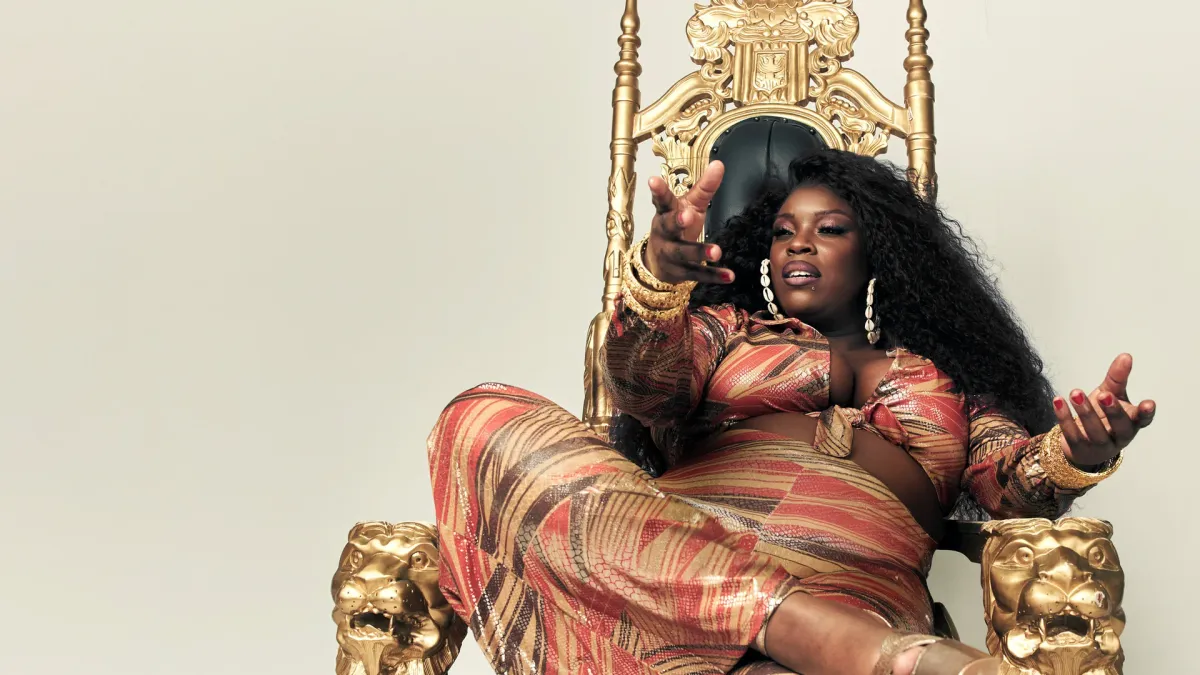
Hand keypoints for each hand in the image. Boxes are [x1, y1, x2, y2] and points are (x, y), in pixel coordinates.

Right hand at [644, 161, 732, 284]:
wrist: (659, 262)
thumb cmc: (676, 226)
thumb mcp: (688, 205)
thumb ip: (704, 187)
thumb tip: (719, 164)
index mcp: (665, 213)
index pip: (662, 200)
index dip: (658, 191)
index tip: (653, 180)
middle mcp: (664, 233)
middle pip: (668, 226)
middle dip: (677, 221)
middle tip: (687, 216)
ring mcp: (670, 254)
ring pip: (683, 253)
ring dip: (699, 252)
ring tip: (717, 251)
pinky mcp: (681, 272)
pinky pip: (697, 274)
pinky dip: (714, 275)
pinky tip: (730, 276)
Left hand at [1053, 353, 1155, 467]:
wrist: (1083, 444)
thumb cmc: (1103, 414)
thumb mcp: (1111, 394)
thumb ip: (1118, 378)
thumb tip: (1126, 355)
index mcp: (1131, 422)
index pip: (1142, 419)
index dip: (1146, 413)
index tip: (1148, 404)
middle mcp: (1119, 436)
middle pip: (1120, 426)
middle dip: (1113, 411)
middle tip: (1103, 394)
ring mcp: (1100, 446)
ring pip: (1095, 432)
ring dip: (1085, 412)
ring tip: (1076, 393)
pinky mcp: (1080, 449)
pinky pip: (1072, 434)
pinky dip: (1064, 417)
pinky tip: (1059, 400)